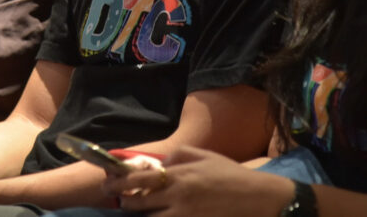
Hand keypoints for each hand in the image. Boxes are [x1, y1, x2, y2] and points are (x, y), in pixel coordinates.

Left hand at [105, 146, 294, 216]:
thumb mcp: (204, 155)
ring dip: (142, 215)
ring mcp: (184, 215)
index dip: (120, 182)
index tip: (110, 183)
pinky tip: (158, 215)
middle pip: (139, 203)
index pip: (139, 179)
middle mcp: (177, 196)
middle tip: (118, 199)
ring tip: (138, 209)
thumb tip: (160, 161)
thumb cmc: (230, 174)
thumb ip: (179, 155)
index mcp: (178, 175)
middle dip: (125, 202)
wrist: (256, 198)